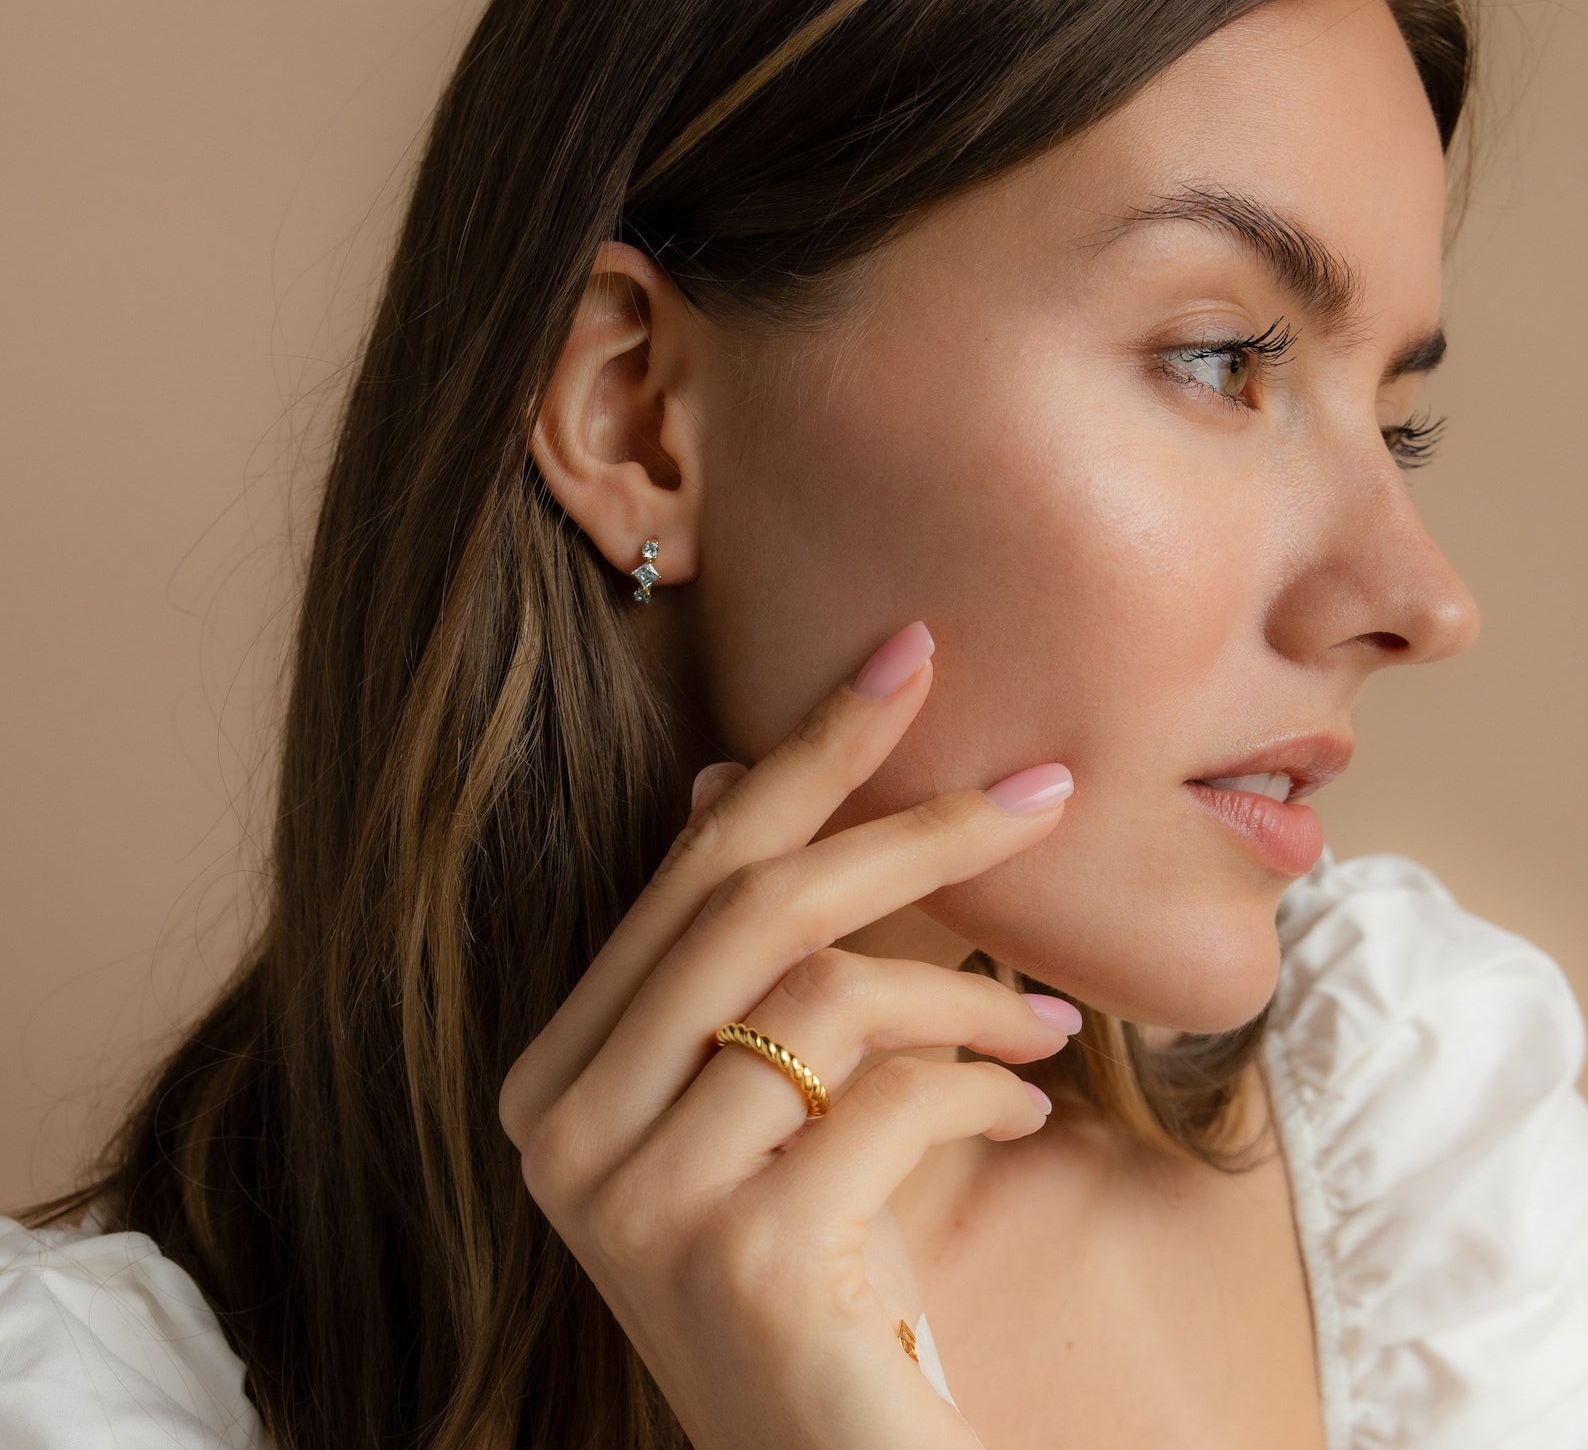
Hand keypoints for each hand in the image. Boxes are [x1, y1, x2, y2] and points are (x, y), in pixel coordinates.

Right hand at [497, 620, 1077, 1449]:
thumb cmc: (808, 1259)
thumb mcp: (757, 1100)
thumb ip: (731, 957)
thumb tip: (724, 777)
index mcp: (557, 1073)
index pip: (692, 871)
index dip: (806, 751)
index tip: (907, 653)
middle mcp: (564, 1130)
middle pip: (758, 907)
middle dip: (916, 827)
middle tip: (1047, 788)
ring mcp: (640, 1202)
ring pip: (833, 996)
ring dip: (970, 989)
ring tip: (1050, 1017)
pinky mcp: (745, 1263)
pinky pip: (895, 1102)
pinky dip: (986, 1084)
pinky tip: (1027, 1108)